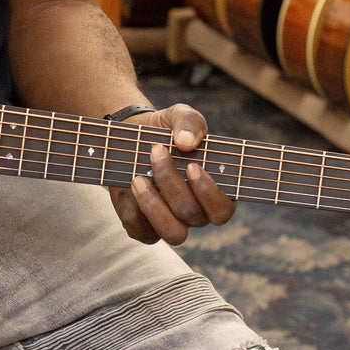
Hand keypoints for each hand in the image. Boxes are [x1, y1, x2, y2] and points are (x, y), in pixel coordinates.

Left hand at [110, 104, 234, 245]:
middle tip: (156, 151)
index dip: (209, 193)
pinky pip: (141, 231)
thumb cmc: (167, 130)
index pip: (222, 210)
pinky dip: (133, 209)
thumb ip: (190, 122)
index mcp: (215, 192)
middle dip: (172, 183)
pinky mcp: (144, 227)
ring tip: (137, 178)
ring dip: (154, 206)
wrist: (133, 138)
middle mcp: (197, 213)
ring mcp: (171, 223)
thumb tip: (185, 142)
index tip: (192, 166)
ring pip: (173, 233)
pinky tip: (127, 185)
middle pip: (192, 215)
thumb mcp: (180, 116)